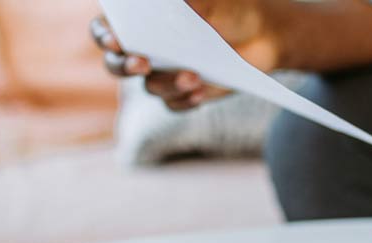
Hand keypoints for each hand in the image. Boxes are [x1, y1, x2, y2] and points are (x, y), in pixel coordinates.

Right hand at [89, 0, 281, 109]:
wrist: (266, 36)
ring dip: (168, 83)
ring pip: (150, 86)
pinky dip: (185, 99)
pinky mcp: (184, 94)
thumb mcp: (211, 1)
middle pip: (116, 63)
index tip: (116, 39)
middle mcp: (146, 48)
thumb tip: (174, 5)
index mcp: (142, 20)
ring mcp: (164, 74)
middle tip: (141, 64)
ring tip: (194, 76)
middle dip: (125, 65)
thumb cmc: (232, 8)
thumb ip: (190, 3)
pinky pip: (174, 104)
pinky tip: (201, 92)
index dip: (105, 35)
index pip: (106, 28)